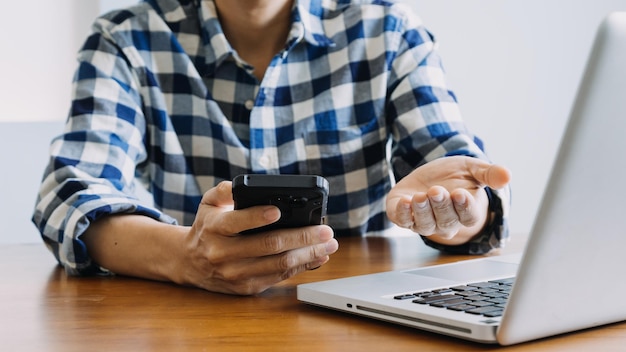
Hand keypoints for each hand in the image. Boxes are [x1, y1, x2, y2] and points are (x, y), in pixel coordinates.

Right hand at [181, 181, 338, 294]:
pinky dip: (302, 267)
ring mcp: (236, 274)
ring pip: (279, 264)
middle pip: (268, 245)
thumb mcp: (208, 204)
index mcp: (215, 229)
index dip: (258, 217)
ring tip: (329, 244)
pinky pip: (279, 277)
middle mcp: (224, 254)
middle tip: (325, 230)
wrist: (191, 263)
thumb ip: (222, 191)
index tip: (278, 210)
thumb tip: (237, 185)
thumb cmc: (208, 227)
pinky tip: (318, 257)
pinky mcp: (247, 287)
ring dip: (309, 254)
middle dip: (301, 237)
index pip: (237, 222)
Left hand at [386, 156, 510, 244]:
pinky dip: (402, 213)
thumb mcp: (473, 169)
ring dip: (422, 211)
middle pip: (446, 221)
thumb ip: (489, 174)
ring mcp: (424, 222)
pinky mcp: (404, 216)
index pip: (469, 217)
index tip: (460, 194)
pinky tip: (404, 202)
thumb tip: (507, 175)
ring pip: (425, 224)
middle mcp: (446, 223)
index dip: (465, 207)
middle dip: (441, 206)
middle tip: (437, 191)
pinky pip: (403, 221)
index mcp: (466, 213)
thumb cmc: (454, 175)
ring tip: (420, 196)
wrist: (430, 175)